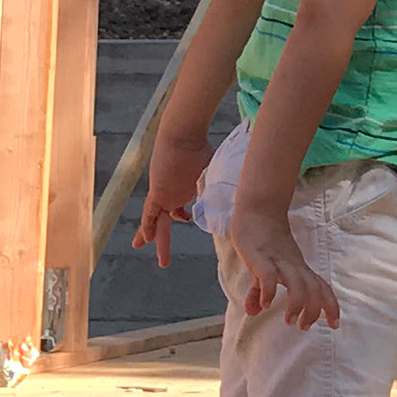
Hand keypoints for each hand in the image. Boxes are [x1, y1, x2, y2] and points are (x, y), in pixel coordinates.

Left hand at [135, 122, 211, 266]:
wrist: (183, 136)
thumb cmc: (200, 147)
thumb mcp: (214, 171)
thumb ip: (224, 183)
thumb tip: (251, 188)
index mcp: (183, 190)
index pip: (178, 210)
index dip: (182, 216)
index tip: (187, 218)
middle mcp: (172, 195)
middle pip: (166, 222)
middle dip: (162, 241)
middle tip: (162, 260)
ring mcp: (164, 194)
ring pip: (158, 222)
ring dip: (155, 239)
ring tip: (157, 259)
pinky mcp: (157, 192)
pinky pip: (150, 213)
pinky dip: (147, 226)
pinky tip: (146, 240)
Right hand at [223, 200, 340, 328]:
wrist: (258, 208)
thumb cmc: (264, 238)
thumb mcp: (264, 268)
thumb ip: (259, 291)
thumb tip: (253, 311)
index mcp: (299, 268)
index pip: (321, 288)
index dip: (331, 306)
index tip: (334, 324)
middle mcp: (293, 265)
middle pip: (313, 288)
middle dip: (313, 310)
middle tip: (303, 326)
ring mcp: (278, 260)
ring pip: (297, 283)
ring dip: (297, 304)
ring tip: (290, 319)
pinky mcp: (261, 256)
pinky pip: (268, 275)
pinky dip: (268, 291)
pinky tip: (264, 304)